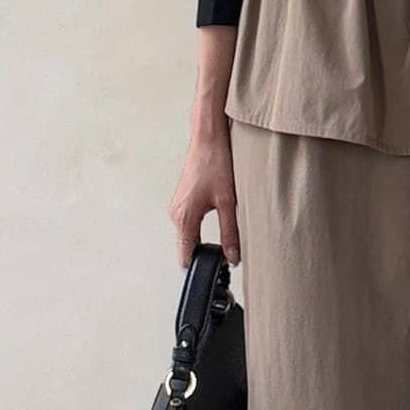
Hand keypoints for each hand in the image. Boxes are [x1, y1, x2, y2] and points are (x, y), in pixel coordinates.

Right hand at [169, 127, 238, 266]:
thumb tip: (233, 257)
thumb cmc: (216, 164)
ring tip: (224, 239)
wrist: (208, 138)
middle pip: (187, 247)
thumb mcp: (229, 202)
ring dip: (204, 240)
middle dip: (205, 254)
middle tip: (226, 256)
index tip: (215, 271)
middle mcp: (176, 214)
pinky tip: (218, 220)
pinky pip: (190, 223)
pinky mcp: (183, 200)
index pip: (186, 255)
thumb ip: (230, 233)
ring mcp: (178, 207)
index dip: (200, 266)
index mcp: (184, 217)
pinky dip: (201, 228)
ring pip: (189, 235)